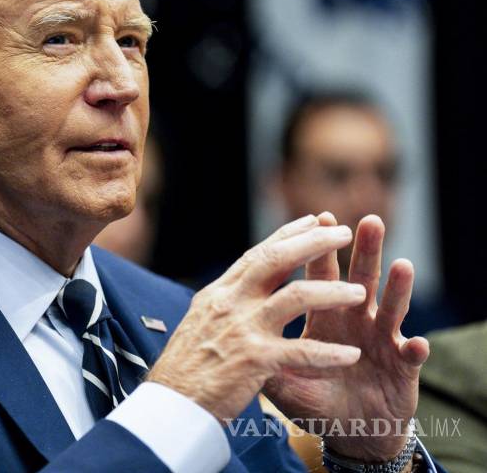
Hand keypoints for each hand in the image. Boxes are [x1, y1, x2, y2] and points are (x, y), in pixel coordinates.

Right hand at [147, 215, 366, 420]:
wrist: (170, 403)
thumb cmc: (187, 368)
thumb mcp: (201, 322)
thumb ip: (225, 303)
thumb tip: (241, 285)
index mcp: (219, 294)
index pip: (258, 254)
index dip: (288, 235)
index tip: (313, 221)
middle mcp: (230, 303)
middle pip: (276, 260)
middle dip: (314, 244)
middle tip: (344, 233)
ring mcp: (242, 329)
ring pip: (295, 297)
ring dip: (332, 292)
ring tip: (360, 292)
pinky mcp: (254, 360)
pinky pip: (300, 352)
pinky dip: (327, 354)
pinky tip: (351, 355)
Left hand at [263, 213, 428, 461]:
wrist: (348, 429)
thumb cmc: (315, 395)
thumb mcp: (281, 377)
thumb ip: (261, 355)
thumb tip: (228, 337)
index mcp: (324, 314)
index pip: (318, 274)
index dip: (317, 250)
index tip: (317, 216)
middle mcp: (356, 318)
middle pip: (361, 277)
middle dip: (365, 250)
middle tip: (369, 221)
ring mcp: (381, 340)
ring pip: (391, 308)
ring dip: (397, 288)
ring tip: (402, 265)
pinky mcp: (402, 368)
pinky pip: (410, 357)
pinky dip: (415, 350)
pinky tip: (417, 343)